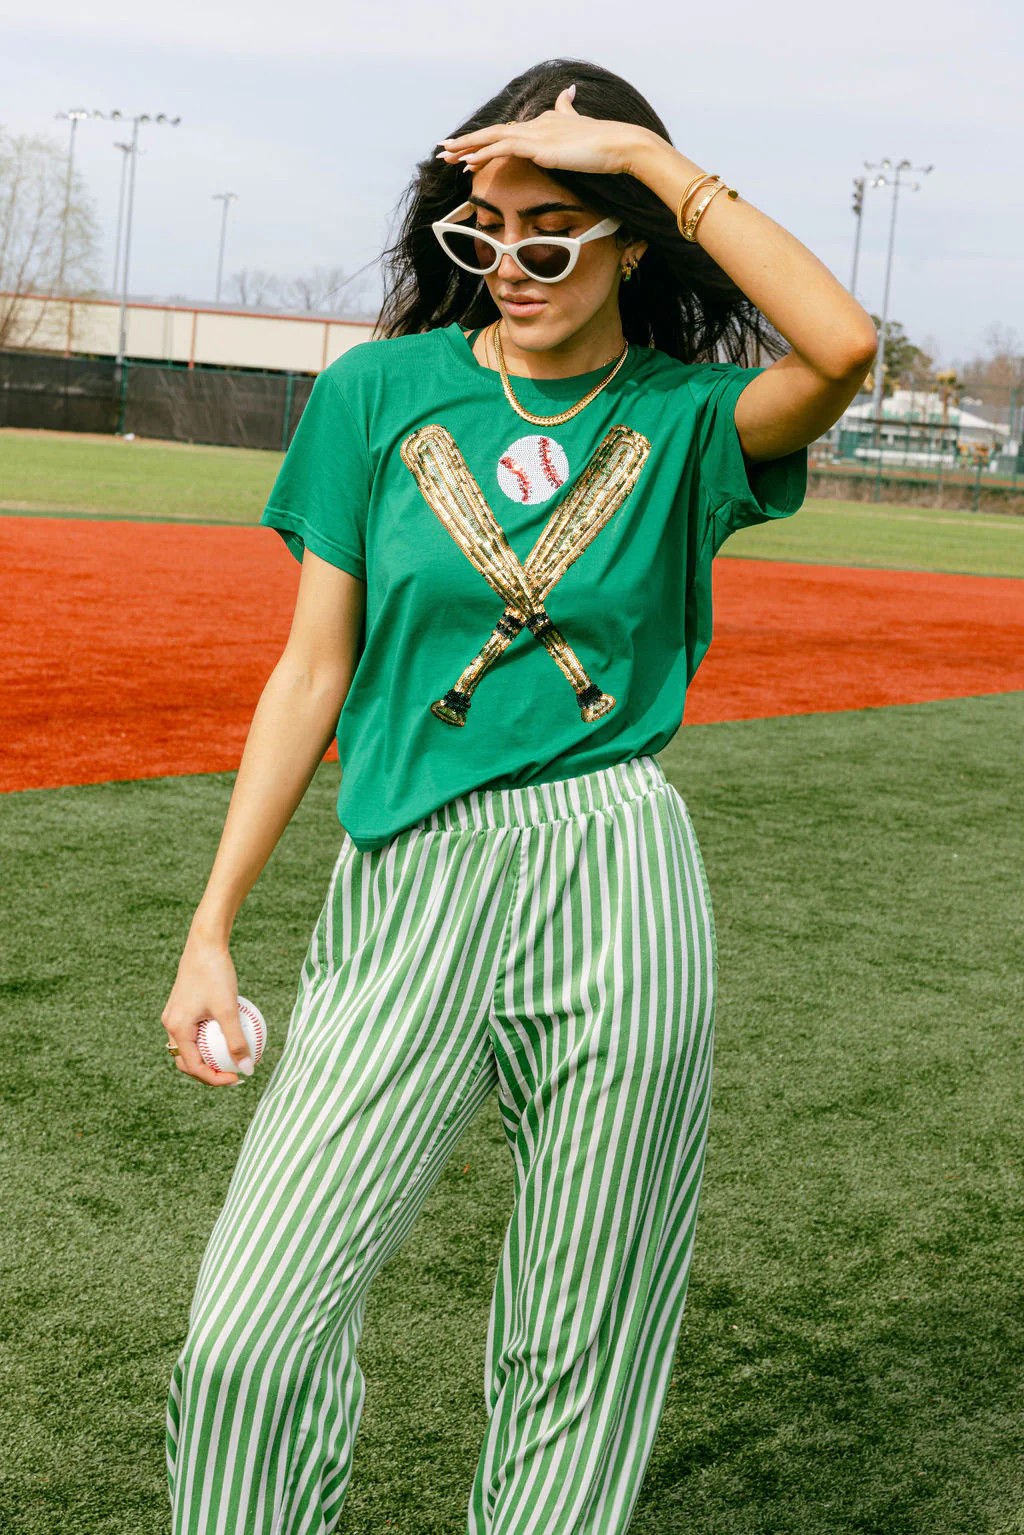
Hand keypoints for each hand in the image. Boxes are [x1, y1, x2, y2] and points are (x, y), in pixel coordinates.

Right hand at [161, 931, 251, 1086]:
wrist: (205, 943)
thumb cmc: (215, 974)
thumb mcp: (229, 1009)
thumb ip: (237, 1040)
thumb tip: (248, 1069)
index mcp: (177, 1028)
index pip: (194, 1066)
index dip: (215, 1078)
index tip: (238, 1078)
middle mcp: (170, 1024)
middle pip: (188, 1061)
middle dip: (209, 1072)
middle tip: (234, 1074)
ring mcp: (175, 1015)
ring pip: (191, 1047)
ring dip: (209, 1056)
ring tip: (233, 1059)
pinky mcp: (183, 1007)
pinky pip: (195, 1031)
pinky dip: (210, 1039)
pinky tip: (233, 1035)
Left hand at [437, 84, 649, 178]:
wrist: (618, 145)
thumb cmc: (602, 144)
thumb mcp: (580, 125)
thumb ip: (569, 111)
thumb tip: (568, 92)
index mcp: (543, 123)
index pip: (507, 132)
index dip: (484, 140)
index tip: (466, 150)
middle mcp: (535, 125)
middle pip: (493, 132)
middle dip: (466, 142)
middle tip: (444, 149)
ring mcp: (535, 134)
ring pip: (492, 138)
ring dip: (467, 147)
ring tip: (446, 155)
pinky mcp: (538, 146)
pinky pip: (503, 149)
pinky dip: (483, 154)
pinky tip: (468, 162)